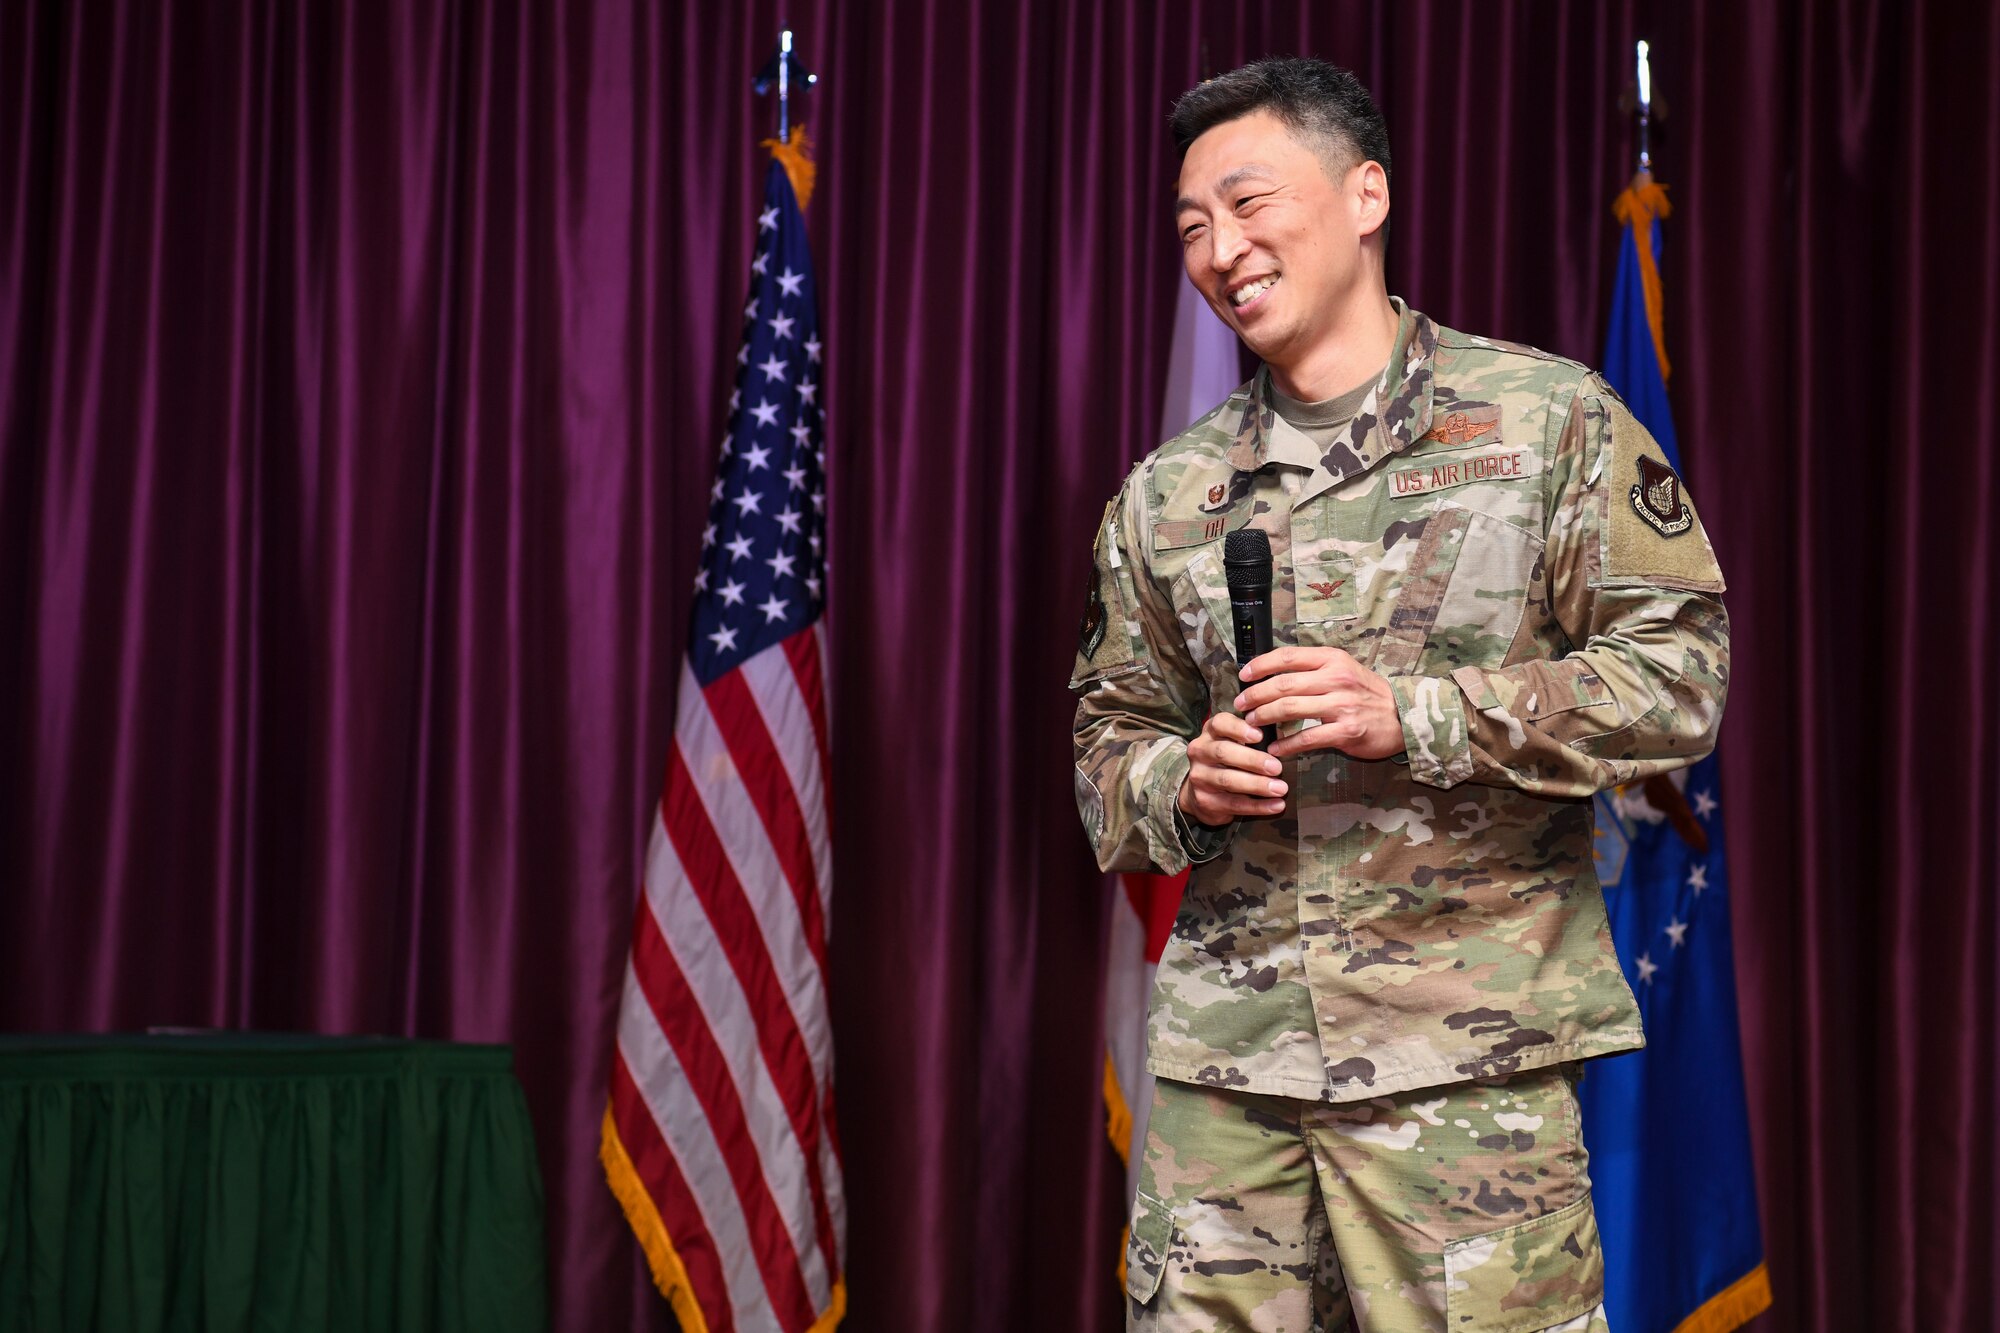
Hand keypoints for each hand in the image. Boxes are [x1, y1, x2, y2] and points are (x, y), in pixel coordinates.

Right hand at [1177, 711, 1286, 825]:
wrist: (1201, 792)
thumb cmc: (1228, 761)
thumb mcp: (1236, 743)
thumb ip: (1256, 738)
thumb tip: (1283, 738)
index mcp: (1210, 733)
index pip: (1220, 724)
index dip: (1239, 729)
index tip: (1259, 736)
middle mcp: (1200, 752)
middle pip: (1223, 752)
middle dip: (1252, 760)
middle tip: (1276, 767)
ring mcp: (1200, 777)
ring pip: (1228, 780)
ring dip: (1258, 785)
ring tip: (1280, 788)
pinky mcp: (1205, 800)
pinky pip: (1234, 803)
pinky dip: (1258, 806)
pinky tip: (1275, 805)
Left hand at [1236, 646, 1404, 761]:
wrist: (1403, 716)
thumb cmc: (1367, 694)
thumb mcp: (1344, 670)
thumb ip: (1314, 670)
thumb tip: (1274, 674)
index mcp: (1332, 660)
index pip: (1287, 657)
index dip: (1260, 666)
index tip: (1244, 675)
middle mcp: (1336, 678)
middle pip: (1283, 684)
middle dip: (1256, 695)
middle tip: (1241, 705)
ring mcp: (1342, 705)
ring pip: (1290, 709)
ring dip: (1265, 717)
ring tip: (1252, 724)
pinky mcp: (1346, 730)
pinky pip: (1308, 738)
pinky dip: (1287, 744)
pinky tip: (1275, 748)